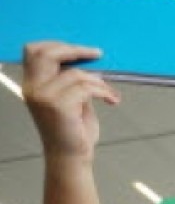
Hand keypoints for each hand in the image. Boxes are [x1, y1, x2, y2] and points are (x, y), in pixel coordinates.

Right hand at [22, 42, 118, 161]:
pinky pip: (86, 88)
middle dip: (75, 50)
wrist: (72, 157)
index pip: (34, 52)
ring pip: (75, 73)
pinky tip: (112, 100)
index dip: (58, 45)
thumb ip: (72, 81)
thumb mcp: (71, 100)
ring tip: (110, 94)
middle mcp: (33, 89)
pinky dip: (104, 91)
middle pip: (47, 53)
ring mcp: (43, 97)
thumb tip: (89, 62)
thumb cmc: (74, 131)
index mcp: (32, 85)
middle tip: (98, 54)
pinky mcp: (58, 106)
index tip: (83, 50)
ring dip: (99, 81)